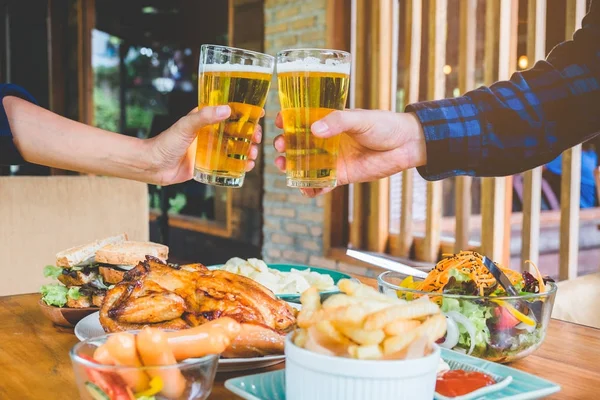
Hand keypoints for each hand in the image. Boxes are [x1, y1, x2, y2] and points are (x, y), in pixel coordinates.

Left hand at [147, 105, 262, 184]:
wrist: (153, 166)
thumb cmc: (166, 142)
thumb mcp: (186, 126)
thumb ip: (205, 116)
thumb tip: (227, 110)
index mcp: (206, 119)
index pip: (230, 112)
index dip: (246, 113)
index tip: (259, 114)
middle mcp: (211, 133)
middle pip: (237, 131)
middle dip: (251, 134)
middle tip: (257, 138)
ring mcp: (211, 149)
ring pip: (236, 148)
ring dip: (248, 150)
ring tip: (252, 154)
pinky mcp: (209, 164)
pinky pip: (229, 164)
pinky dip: (240, 165)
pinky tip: (246, 167)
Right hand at [273, 109, 426, 195]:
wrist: (406, 145)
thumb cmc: (384, 125)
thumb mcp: (360, 119)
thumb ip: (337, 122)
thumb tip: (314, 129)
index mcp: (329, 122)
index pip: (302, 120)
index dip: (287, 121)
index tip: (278, 122)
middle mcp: (327, 140)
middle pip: (298, 144)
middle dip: (285, 146)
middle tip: (280, 148)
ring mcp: (332, 159)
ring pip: (305, 165)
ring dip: (292, 168)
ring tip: (284, 168)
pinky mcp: (341, 176)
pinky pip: (321, 183)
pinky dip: (311, 188)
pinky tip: (305, 189)